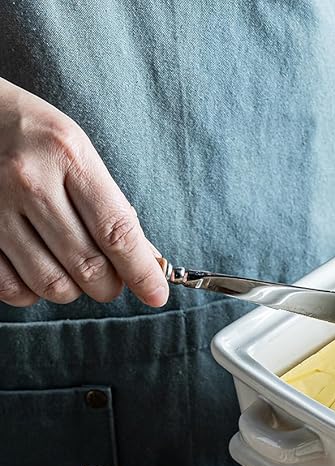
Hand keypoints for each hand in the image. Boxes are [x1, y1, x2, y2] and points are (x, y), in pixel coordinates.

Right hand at [0, 79, 168, 306]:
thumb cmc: (33, 137)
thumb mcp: (78, 153)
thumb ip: (111, 205)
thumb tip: (148, 260)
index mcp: (68, 156)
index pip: (116, 231)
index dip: (141, 271)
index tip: (156, 294)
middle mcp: (30, 181)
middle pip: (87, 266)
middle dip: (109, 285)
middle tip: (110, 280)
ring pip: (52, 284)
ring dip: (73, 290)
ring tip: (73, 270)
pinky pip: (13, 289)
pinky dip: (34, 292)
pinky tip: (39, 270)